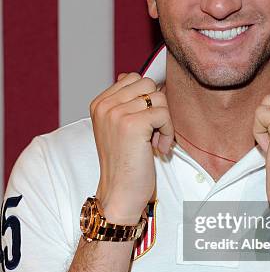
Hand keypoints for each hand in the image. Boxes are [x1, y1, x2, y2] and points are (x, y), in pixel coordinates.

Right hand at [90, 73, 173, 223]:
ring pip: (159, 97)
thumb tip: (140, 78)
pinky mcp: (132, 124)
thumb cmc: (125, 164)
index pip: (134, 78)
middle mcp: (105, 105)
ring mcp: (116, 113)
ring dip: (164, 121)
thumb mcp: (120, 128)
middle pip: (148, 84)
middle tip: (152, 132)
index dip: (147, 99)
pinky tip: (158, 149)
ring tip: (154, 142)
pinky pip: (164, 114)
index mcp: (100, 103)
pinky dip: (167, 132)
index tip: (144, 124)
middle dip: (157, 107)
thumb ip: (126, 102)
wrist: (119, 194)